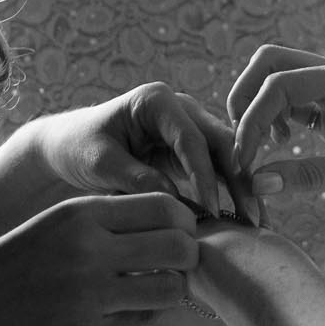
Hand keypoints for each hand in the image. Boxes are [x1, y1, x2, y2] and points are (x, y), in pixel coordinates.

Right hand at [0, 191, 197, 325]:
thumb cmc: (15, 264)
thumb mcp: (56, 224)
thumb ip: (108, 220)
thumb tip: (170, 217)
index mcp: (81, 214)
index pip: (167, 206)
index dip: (184, 222)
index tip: (178, 233)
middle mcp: (90, 250)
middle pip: (180, 245)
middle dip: (189, 257)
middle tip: (178, 265)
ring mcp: (90, 295)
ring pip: (172, 288)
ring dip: (174, 290)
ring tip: (157, 290)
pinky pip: (146, 321)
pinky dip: (149, 316)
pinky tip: (131, 312)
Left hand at [31, 82, 255, 222]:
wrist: (68, 146)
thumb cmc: (79, 147)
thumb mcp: (101, 163)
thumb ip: (137, 178)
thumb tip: (175, 201)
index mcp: (157, 101)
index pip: (191, 139)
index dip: (205, 176)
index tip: (212, 211)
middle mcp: (180, 107)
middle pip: (221, 142)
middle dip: (239, 181)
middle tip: (253, 219)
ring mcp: (188, 125)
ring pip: (226, 156)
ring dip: (241, 188)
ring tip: (256, 224)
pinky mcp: (189, 148)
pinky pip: (216, 169)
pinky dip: (229, 192)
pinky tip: (241, 219)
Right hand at [227, 46, 324, 214]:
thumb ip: (313, 176)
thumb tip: (257, 180)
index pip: (280, 83)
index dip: (252, 121)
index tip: (244, 164)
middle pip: (272, 64)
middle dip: (245, 99)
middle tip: (241, 148)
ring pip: (281, 81)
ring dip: (259, 110)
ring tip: (256, 155)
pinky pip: (297, 104)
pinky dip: (276, 122)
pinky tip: (279, 152)